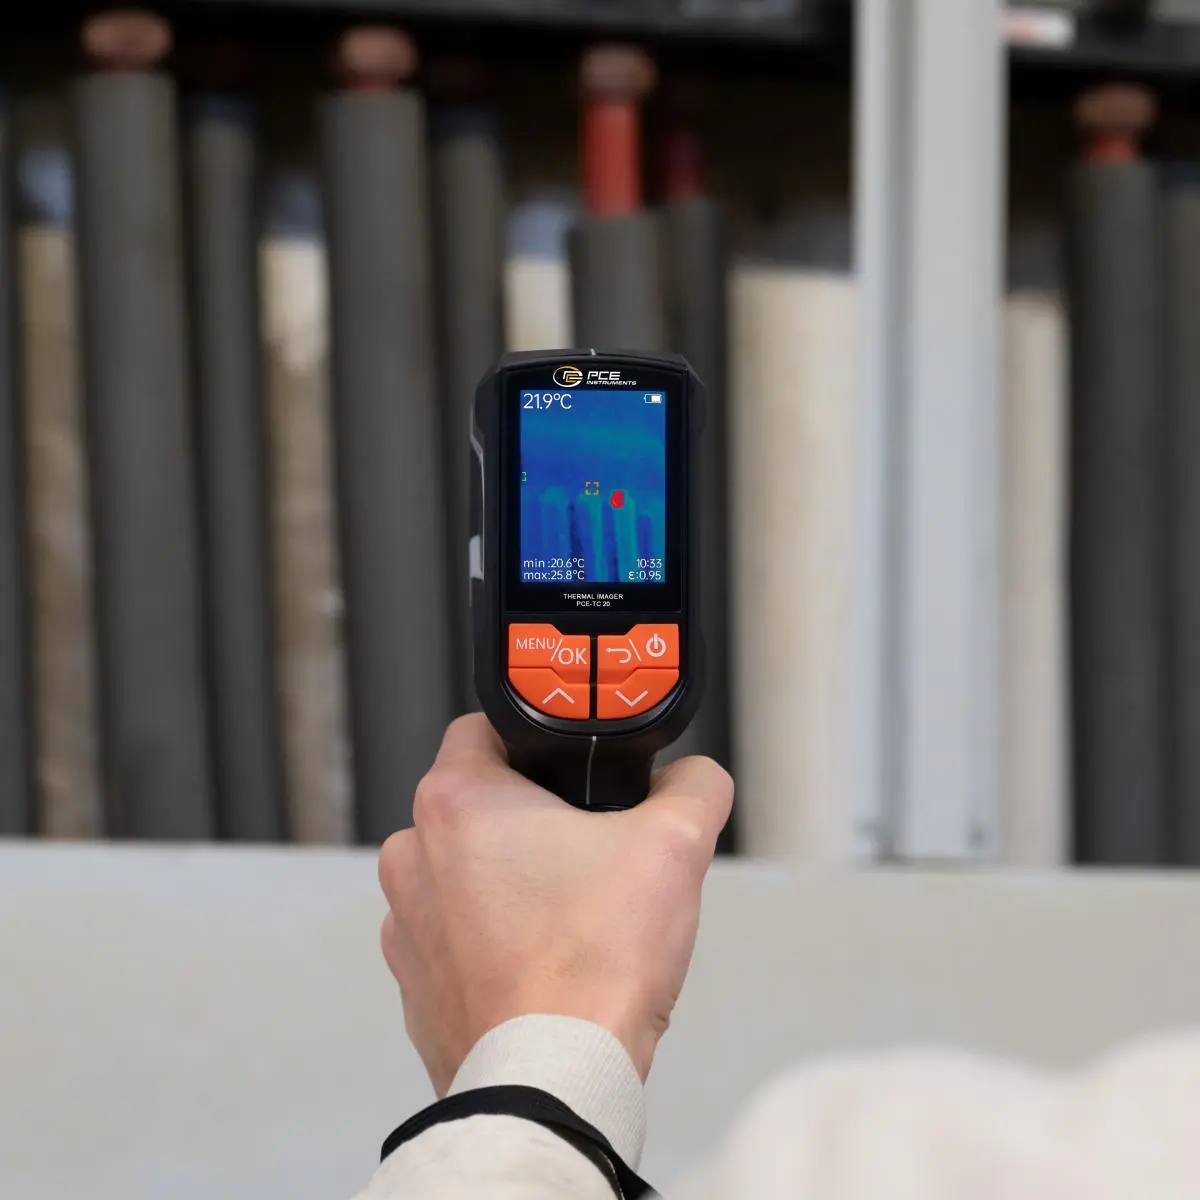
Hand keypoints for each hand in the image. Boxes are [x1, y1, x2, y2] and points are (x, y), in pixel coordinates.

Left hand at [378, 714, 732, 1096]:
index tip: (572, 765)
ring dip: (512, 881)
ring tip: (574, 915)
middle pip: (481, 804)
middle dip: (535, 818)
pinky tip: (547, 961)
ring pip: (466, 871)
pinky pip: (458, 935)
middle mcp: (412, 855)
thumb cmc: (593, 966)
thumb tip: (695, 777)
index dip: (538, 739)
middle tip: (591, 848)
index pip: (486, 728)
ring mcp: (405, 924)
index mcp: (456, 802)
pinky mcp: (415, 983)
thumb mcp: (674, 845)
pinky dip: (495, 939)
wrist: (555, 1080)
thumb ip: (694, 787)